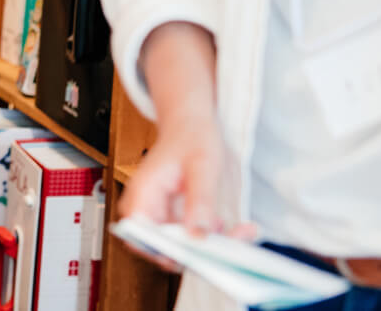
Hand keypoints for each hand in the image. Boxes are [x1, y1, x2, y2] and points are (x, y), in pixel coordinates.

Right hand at [119, 111, 253, 270]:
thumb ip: (199, 201)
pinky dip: (216, 238)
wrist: (190, 126)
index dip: (167, 252)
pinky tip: (235, 228)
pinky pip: (192, 239)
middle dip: (199, 251)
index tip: (199, 254)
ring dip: (213, 246)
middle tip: (231, 243)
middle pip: (163, 248)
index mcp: (142, 193)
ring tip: (239, 231)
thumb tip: (197, 235)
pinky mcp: (173, 219)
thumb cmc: (191, 137)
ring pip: (182, 247)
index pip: (142, 238)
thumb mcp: (201, 166)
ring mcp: (159, 215)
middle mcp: (145, 208)